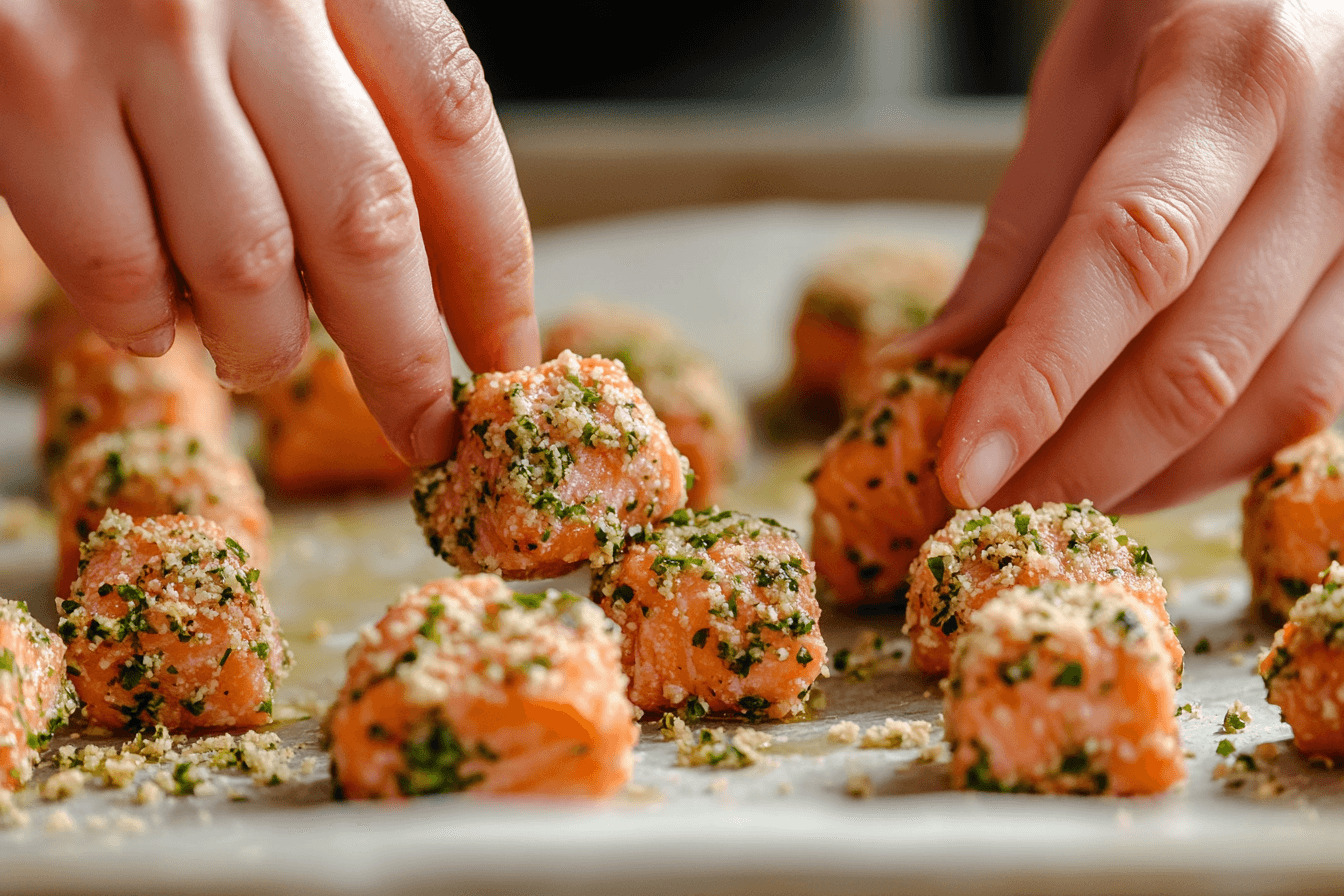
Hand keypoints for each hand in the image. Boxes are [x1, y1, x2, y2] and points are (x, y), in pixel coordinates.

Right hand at [0, 0, 537, 465]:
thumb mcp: (290, 1)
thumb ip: (355, 96)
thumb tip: (428, 283)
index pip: (455, 135)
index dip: (493, 272)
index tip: (505, 362)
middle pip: (369, 222)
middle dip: (404, 358)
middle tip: (423, 429)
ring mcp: (139, 32)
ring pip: (250, 266)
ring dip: (264, 348)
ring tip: (256, 354)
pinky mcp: (28, 76)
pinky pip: (120, 264)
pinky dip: (147, 321)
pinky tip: (155, 316)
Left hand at [891, 0, 1343, 512]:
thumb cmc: (1183, 13)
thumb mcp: (1080, 81)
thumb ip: (1018, 229)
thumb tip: (929, 365)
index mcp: (1237, 76)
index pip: (1130, 253)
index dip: (1040, 378)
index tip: (962, 468)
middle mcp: (1336, 154)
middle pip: (1198, 357)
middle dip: (1075, 461)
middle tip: (979, 511)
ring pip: (1261, 405)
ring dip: (1137, 477)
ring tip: (1040, 495)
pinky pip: (1301, 405)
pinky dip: (1202, 458)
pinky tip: (1127, 467)